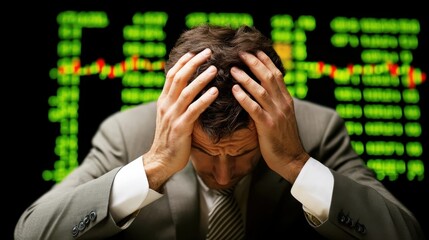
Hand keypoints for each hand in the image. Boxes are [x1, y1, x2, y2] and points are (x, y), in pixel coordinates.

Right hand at [143, 48, 217, 189]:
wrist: (160, 160)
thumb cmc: (170, 139)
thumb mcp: (170, 116)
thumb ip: (177, 103)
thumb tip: (189, 90)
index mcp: (163, 101)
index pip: (172, 75)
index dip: (183, 62)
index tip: (195, 51)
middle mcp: (166, 105)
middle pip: (179, 78)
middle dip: (194, 63)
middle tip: (208, 52)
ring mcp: (173, 116)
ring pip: (187, 91)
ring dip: (201, 78)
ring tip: (214, 68)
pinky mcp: (181, 128)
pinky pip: (194, 110)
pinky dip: (204, 100)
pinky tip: (215, 92)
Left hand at [231, 51, 308, 182]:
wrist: (291, 159)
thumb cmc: (283, 138)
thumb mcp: (282, 116)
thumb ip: (274, 102)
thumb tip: (260, 89)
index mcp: (287, 100)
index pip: (276, 74)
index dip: (265, 61)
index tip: (254, 50)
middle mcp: (283, 103)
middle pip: (268, 77)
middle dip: (254, 63)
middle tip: (240, 53)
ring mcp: (276, 114)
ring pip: (261, 90)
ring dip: (246, 78)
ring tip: (233, 69)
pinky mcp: (268, 126)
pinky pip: (254, 108)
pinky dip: (244, 98)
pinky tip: (234, 90)